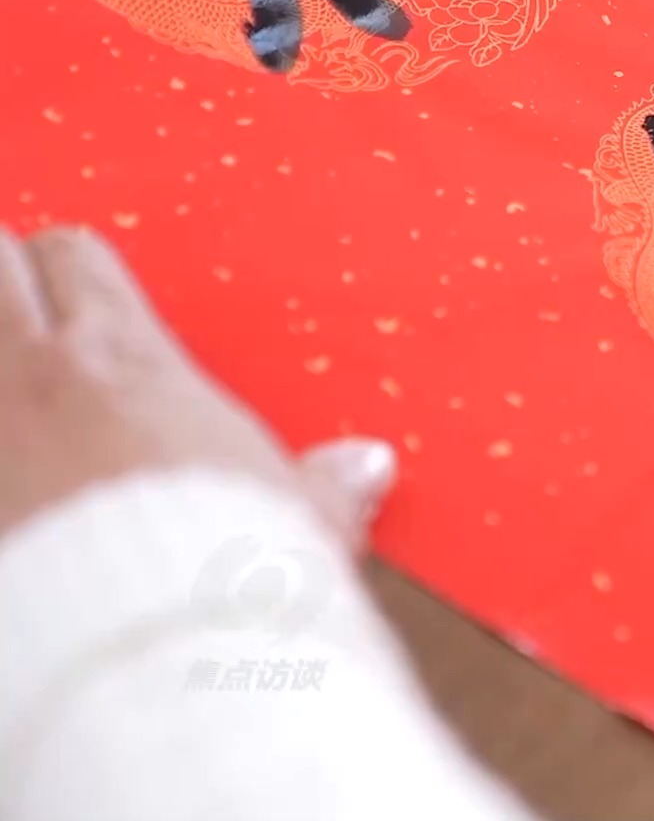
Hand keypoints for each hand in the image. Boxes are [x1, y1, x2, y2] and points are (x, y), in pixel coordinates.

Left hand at [0, 225, 392, 543]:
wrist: (140, 650)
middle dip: (4, 278)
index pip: (72, 257)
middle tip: (21, 309)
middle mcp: (34, 379)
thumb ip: (323, 485)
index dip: (71, 271)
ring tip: (17, 388)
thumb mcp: (292, 519)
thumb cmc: (215, 575)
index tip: (76, 294)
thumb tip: (365, 467)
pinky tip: (7, 472)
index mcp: (123, 363)